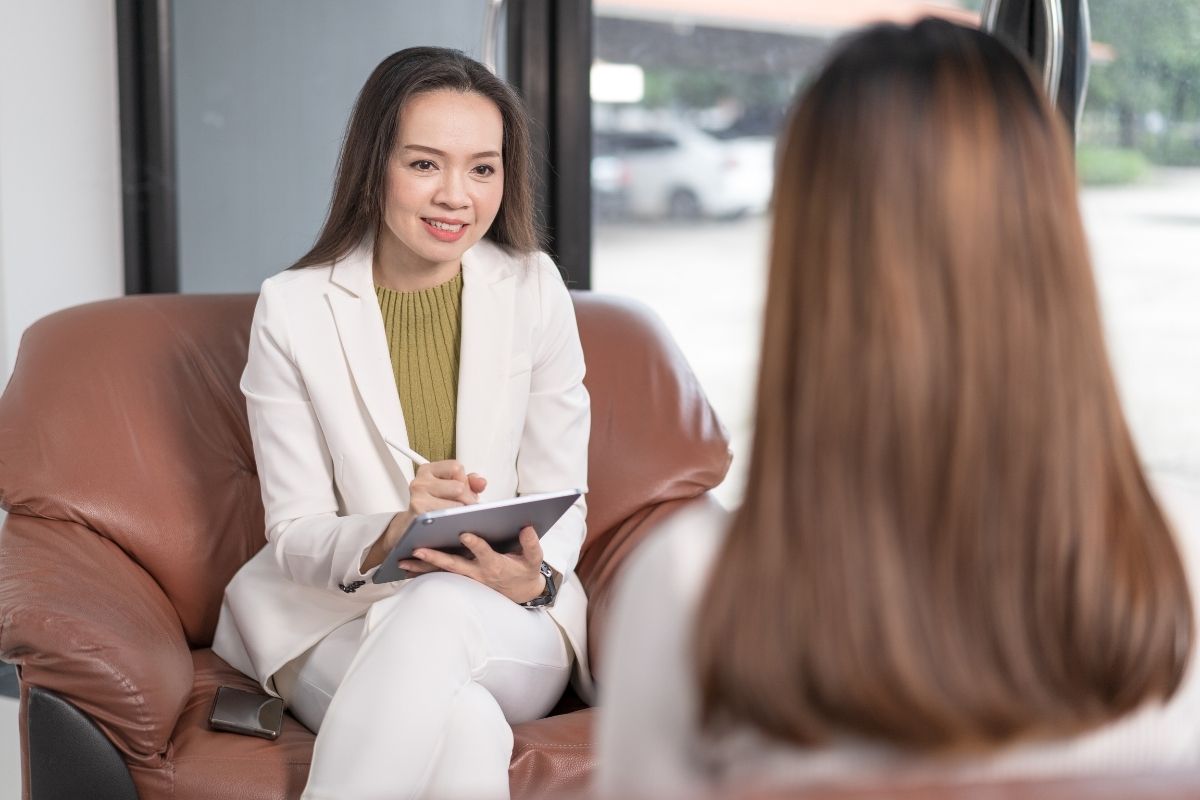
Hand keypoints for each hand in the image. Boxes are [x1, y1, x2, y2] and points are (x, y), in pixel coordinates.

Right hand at [361, 460, 486, 571]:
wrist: (411, 526)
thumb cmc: (433, 505)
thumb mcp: (450, 488)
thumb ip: (469, 482)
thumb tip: (480, 482)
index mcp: (428, 470)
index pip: (456, 468)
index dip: (464, 480)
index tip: (461, 489)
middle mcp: (420, 482)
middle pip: (458, 487)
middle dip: (466, 499)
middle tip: (462, 506)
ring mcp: (418, 499)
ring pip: (456, 504)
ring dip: (461, 512)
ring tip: (455, 515)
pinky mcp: (420, 516)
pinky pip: (447, 518)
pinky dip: (453, 522)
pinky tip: (450, 523)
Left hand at [403, 526, 546, 603]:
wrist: (522, 592)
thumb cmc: (525, 571)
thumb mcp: (534, 559)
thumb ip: (531, 544)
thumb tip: (527, 526)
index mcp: (495, 565)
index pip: (484, 553)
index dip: (475, 545)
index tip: (465, 534)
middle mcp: (478, 573)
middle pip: (455, 565)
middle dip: (436, 558)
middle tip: (418, 550)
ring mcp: (468, 577)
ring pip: (443, 571)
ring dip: (423, 568)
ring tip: (403, 561)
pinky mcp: (462, 578)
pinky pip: (440, 576)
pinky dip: (424, 572)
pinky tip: (407, 568)